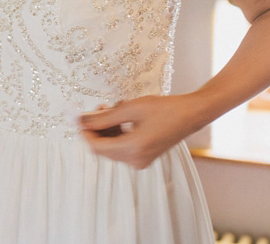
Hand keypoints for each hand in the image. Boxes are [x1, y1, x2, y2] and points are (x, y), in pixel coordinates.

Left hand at [78, 95, 197, 168]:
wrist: (191, 114)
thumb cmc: (164, 108)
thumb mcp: (131, 108)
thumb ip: (104, 117)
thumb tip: (81, 120)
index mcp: (132, 149)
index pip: (96, 147)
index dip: (85, 133)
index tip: (79, 117)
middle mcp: (135, 160)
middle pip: (103, 149)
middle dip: (96, 130)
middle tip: (96, 109)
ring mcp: (141, 161)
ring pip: (112, 148)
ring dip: (106, 130)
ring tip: (110, 109)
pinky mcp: (145, 157)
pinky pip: (122, 148)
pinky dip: (117, 134)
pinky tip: (120, 118)